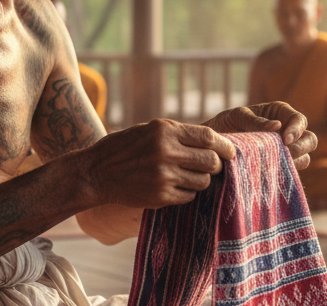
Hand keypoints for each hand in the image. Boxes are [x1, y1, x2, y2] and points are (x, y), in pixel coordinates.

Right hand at [82, 118, 235, 208]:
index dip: (225, 146)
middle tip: (210, 167)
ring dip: (201, 180)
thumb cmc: (125, 148)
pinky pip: (189, 196)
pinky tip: (174, 187)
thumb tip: (214, 142)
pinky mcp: (160, 196)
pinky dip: (187, 193)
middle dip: (216, 166)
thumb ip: (179, 134)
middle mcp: (166, 152)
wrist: (96, 172)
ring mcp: (163, 176)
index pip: (209, 137)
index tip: (230, 151)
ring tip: (187, 176)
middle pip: (211, 162)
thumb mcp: (150, 129)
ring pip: (203, 182)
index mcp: (165, 130)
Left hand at [202, 102, 316, 169]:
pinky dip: (285, 173)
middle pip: (310, 140)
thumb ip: (255, 121)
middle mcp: (287, 131)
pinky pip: (291, 172)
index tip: (284, 140)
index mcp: (280, 113)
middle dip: (301, 147)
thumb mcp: (237, 117)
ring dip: (294, 162)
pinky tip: (270, 173)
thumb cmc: (226, 124)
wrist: (213, 146)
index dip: (296, 130)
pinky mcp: (280, 166)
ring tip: (274, 163)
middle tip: (284, 153)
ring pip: (304, 158)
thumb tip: (277, 126)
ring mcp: (286, 151)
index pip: (299, 120)